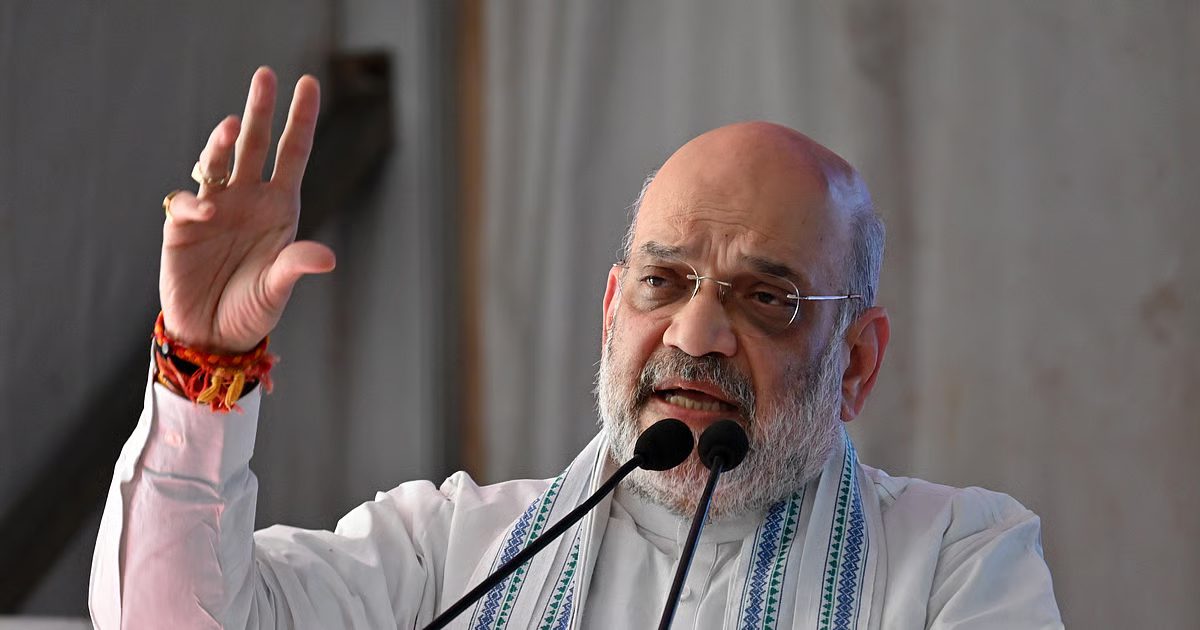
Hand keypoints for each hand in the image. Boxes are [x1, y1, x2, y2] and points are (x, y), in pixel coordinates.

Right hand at [160, 67, 335, 353]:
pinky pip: (188, 202)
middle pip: (254, 145)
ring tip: (231, 126)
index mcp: (280, 207)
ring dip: (221, 142)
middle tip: (264, 74)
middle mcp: (248, 199)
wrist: (212, 335)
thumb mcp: (278, 287)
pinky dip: (196, 203)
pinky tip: (208, 210)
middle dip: (260, 110)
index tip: (308, 82)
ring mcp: (216, 208)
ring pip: (218, 162)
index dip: (301, 119)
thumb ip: (298, 266)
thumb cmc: (252, 310)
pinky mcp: (184, 226)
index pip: (293, 153)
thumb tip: (327, 257)